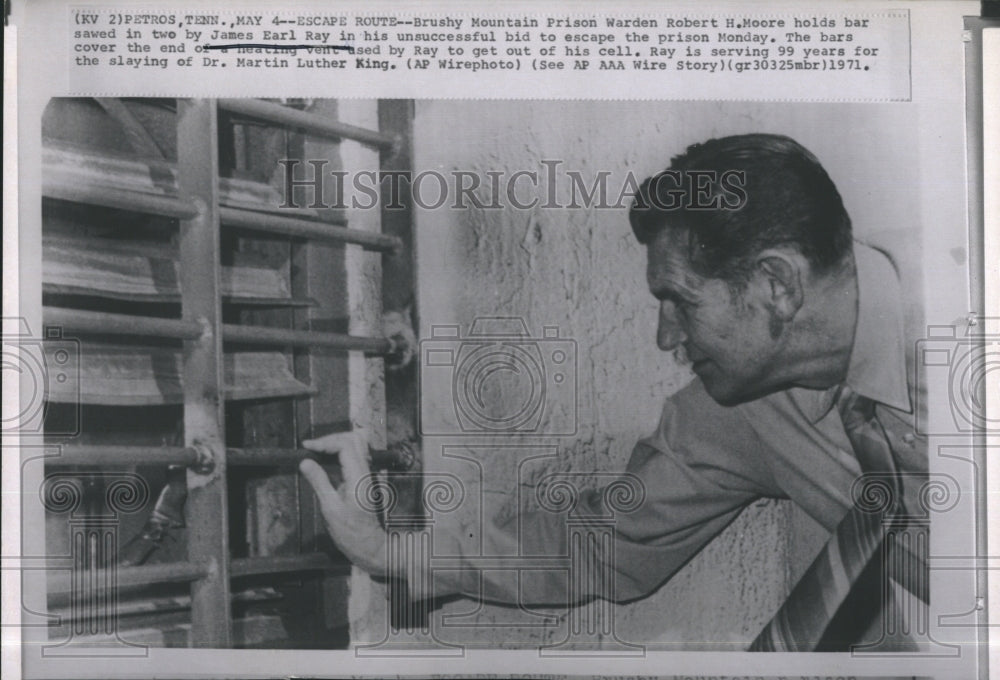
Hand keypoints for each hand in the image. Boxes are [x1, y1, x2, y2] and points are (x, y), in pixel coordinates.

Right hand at [299, 432, 393, 576]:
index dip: (325, 441)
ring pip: (355, 446)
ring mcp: (366, 474)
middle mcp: (365, 471)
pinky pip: (353, 457)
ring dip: (335, 444)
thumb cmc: (350, 532)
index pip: (345, 445)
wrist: (369, 545)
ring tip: (316, 451)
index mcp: (358, 476)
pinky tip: (325, 460)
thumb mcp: (330, 508)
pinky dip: (339, 453)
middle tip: (311, 447)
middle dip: (331, 438)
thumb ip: (319, 482)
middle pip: (353, 440)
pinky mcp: (362, 479)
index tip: (307, 446)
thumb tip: (305, 462)